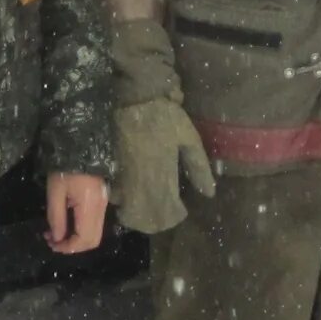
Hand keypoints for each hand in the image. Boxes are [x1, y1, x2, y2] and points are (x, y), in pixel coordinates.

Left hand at [46, 172, 109, 253]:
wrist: (82, 148)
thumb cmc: (65, 169)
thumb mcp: (55, 192)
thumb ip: (56, 217)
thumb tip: (57, 239)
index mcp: (90, 207)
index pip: (84, 239)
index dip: (68, 247)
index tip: (51, 244)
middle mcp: (100, 210)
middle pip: (93, 240)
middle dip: (73, 246)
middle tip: (53, 241)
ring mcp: (103, 206)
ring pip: (95, 234)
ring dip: (77, 239)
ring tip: (56, 234)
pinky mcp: (101, 202)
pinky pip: (94, 224)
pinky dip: (81, 231)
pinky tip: (66, 225)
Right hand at [113, 98, 216, 234]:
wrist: (134, 98)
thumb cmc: (165, 117)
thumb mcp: (190, 139)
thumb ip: (199, 168)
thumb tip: (209, 193)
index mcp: (163, 178)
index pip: (167, 215)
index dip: (175, 216)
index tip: (180, 207)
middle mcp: (141, 185)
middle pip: (146, 221)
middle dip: (156, 221)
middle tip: (165, 209)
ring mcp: (123, 180)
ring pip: (128, 214)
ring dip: (139, 215)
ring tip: (149, 203)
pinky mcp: (111, 171)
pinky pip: (116, 198)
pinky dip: (124, 201)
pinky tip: (132, 191)